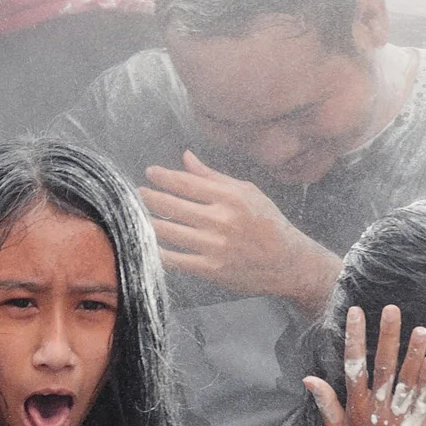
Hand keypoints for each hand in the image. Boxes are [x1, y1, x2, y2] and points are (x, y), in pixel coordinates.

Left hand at [141, 151, 342, 310]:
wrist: (288, 262)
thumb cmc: (268, 223)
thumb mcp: (247, 192)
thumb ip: (213, 176)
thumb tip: (185, 156)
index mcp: (230, 197)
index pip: (186, 183)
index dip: (163, 177)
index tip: (149, 173)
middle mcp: (221, 220)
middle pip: (172, 206)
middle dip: (149, 198)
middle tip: (137, 194)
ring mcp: (214, 246)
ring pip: (168, 232)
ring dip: (148, 222)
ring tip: (138, 216)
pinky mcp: (211, 269)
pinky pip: (175, 259)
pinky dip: (157, 251)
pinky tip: (147, 244)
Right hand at [304, 305, 425, 425]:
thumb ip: (326, 404)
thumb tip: (308, 378)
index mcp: (355, 409)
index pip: (353, 365)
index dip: (355, 337)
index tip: (357, 312)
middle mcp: (375, 410)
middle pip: (381, 366)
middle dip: (386, 335)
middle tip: (392, 309)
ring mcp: (397, 418)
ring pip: (405, 379)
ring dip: (413, 352)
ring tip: (420, 328)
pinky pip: (422, 399)